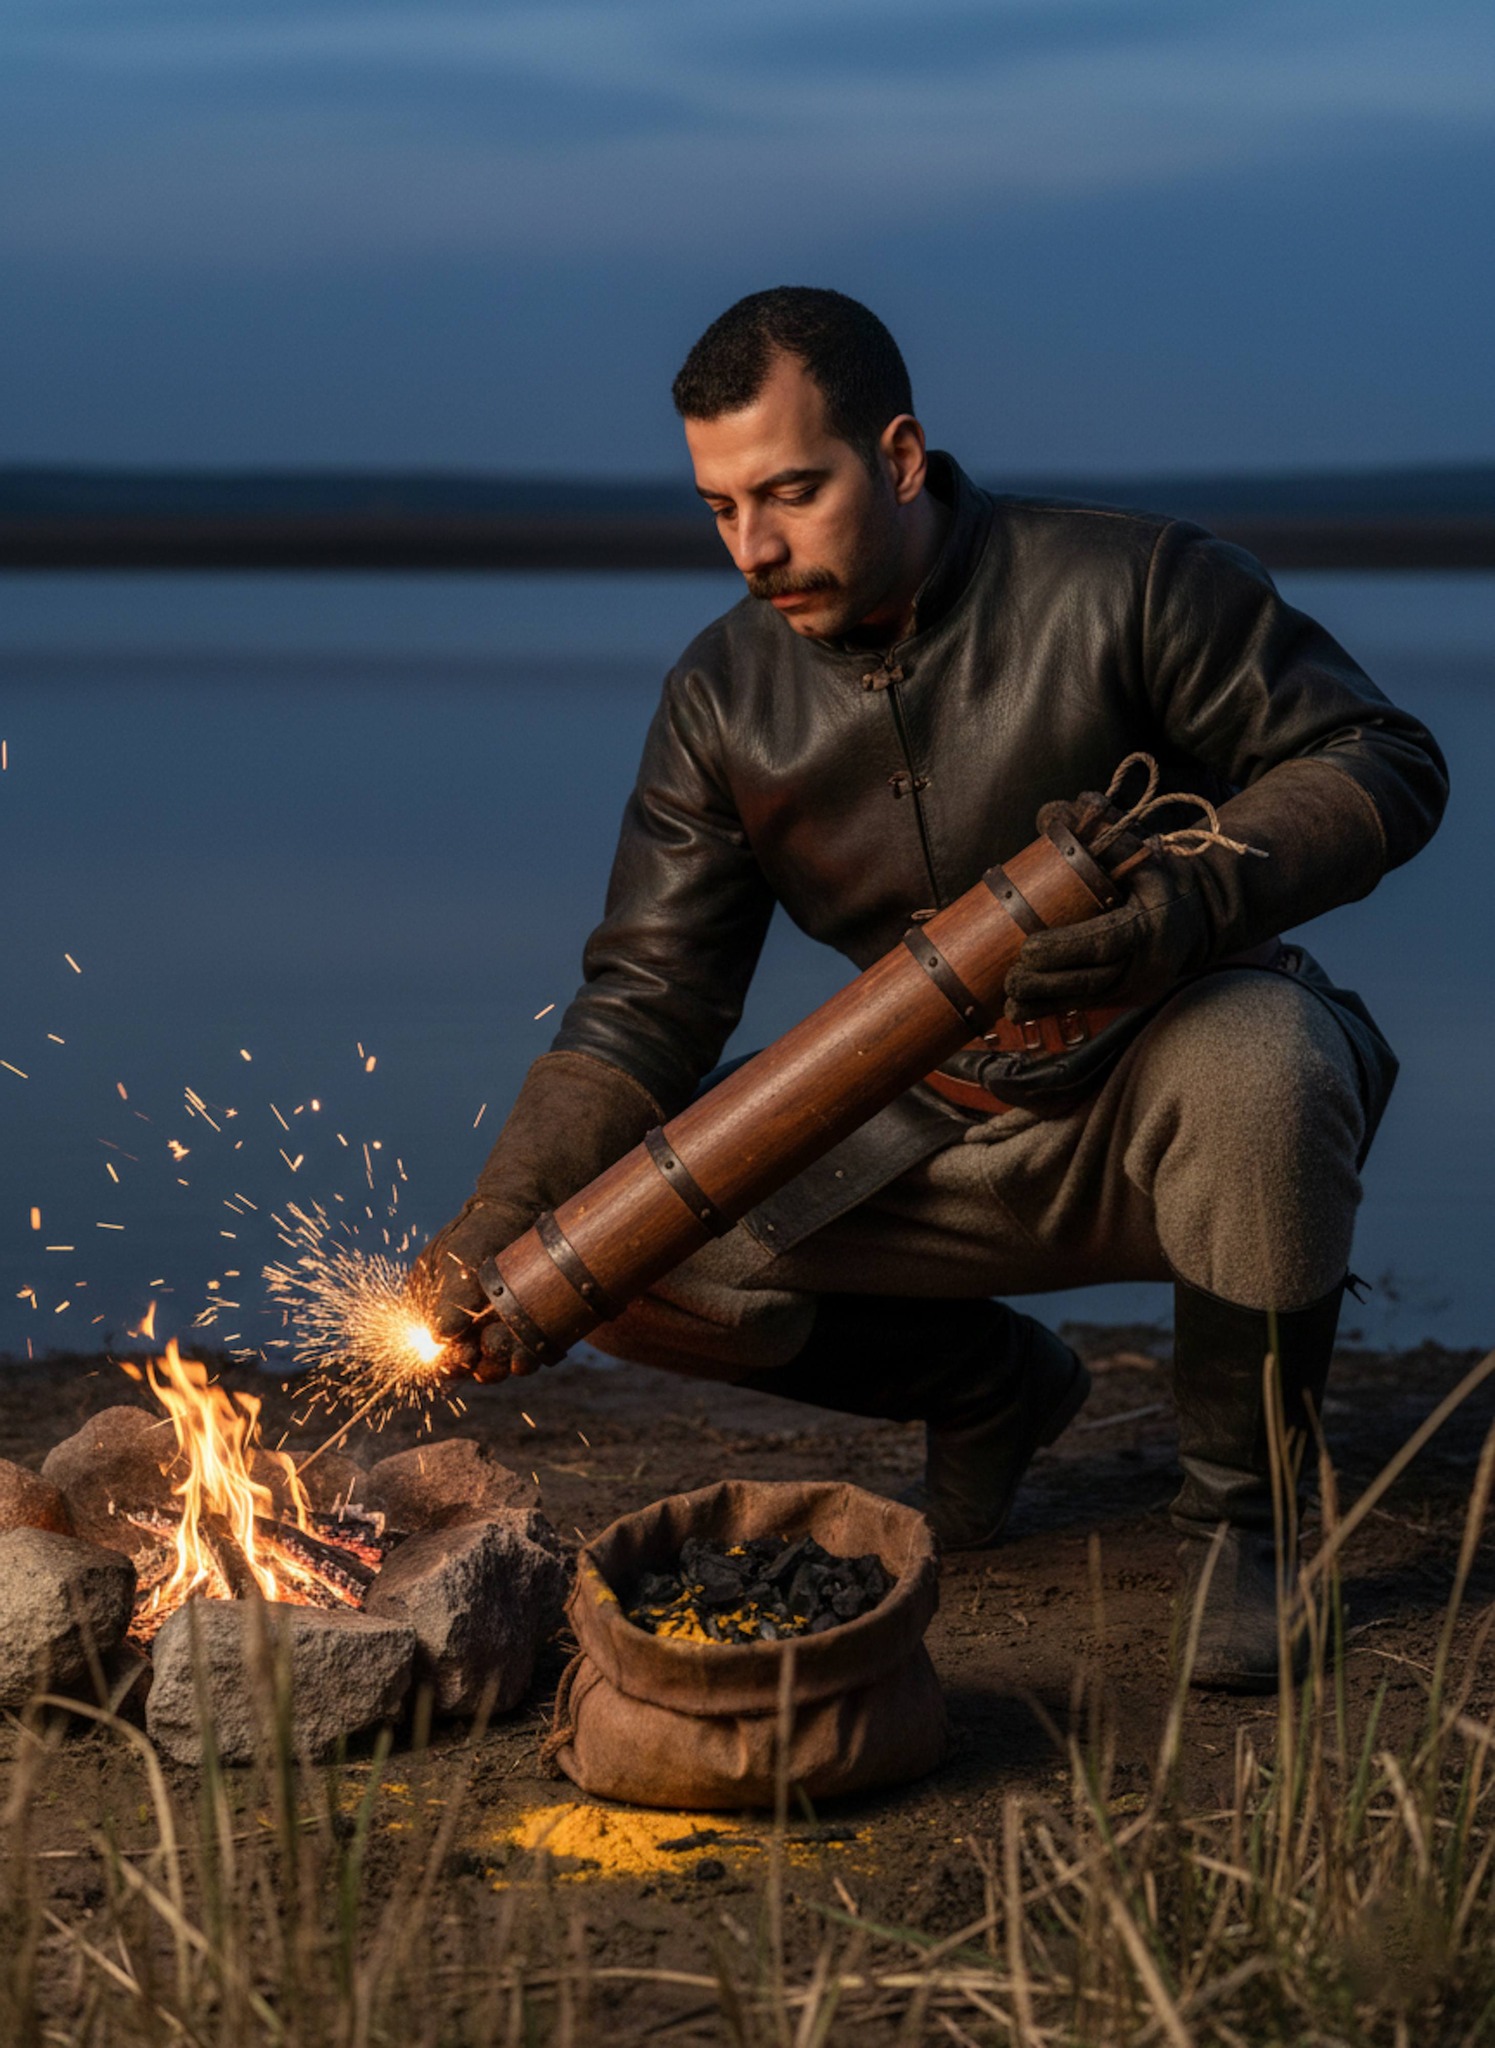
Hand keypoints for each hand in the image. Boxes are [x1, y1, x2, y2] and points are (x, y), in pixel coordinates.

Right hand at [410, 1197, 532, 1376]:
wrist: (526, 1209)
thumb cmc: (483, 1229)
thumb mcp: (459, 1258)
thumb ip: (449, 1298)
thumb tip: (439, 1338)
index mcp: (431, 1309)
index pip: (428, 1352)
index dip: (443, 1363)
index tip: (463, 1355)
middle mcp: (460, 1324)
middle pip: (460, 1365)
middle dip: (472, 1367)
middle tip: (484, 1355)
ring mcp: (490, 1327)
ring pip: (491, 1365)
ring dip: (499, 1366)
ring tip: (513, 1356)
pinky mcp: (520, 1327)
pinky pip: (518, 1355)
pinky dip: (524, 1358)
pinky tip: (531, 1353)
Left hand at [1003, 812, 1208, 1019]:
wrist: (1198, 914)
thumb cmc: (1158, 874)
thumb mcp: (1137, 847)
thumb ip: (1097, 831)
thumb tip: (1048, 816)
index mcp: (1153, 921)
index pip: (1107, 939)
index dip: (1066, 947)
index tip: (1027, 949)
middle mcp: (1150, 960)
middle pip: (1095, 977)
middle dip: (1048, 982)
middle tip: (1009, 978)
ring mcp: (1141, 984)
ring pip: (1090, 998)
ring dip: (1046, 1004)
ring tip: (1009, 1003)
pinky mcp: (1129, 997)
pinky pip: (1089, 1004)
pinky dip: (1055, 1008)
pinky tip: (1022, 1011)